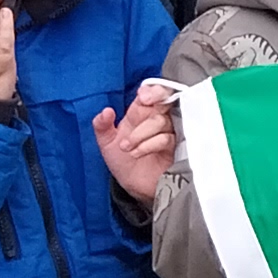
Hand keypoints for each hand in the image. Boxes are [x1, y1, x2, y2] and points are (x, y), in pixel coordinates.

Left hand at [94, 78, 177, 200]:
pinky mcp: (175, 148)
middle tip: (143, 102)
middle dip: (156, 96)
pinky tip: (136, 153)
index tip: (142, 96)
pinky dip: (149, 144)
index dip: (151, 89)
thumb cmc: (123, 163)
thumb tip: (106, 111)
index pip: (152, 93)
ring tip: (126, 147)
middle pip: (165, 99)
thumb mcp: (106, 143)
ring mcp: (168, 133)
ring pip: (161, 121)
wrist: (134, 187)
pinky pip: (166, 139)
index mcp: (141, 114)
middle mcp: (156, 120)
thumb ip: (102, 126)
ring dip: (141, 132)